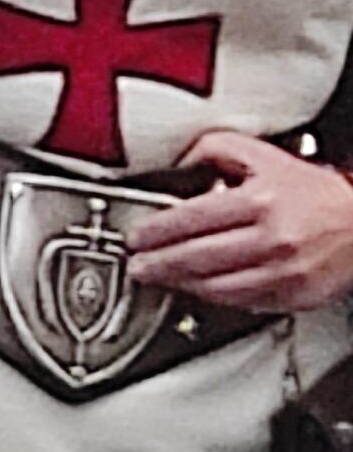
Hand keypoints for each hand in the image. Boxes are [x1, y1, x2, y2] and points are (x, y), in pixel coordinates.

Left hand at [128, 130, 352, 314]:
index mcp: (262, 201)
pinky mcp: (294, 295)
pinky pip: (242, 302)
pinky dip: (214, 297)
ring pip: (216, 286)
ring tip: (159, 278)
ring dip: (179, 284)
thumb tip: (179, 158)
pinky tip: (197, 289)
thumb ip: (218, 149)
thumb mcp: (266, 157)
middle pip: (197, 257)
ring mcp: (285, 271)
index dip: (156, 230)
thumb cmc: (315, 192)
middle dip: (158, 263)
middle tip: (137, 264)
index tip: (137, 236)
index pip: (191, 218)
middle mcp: (274, 238)